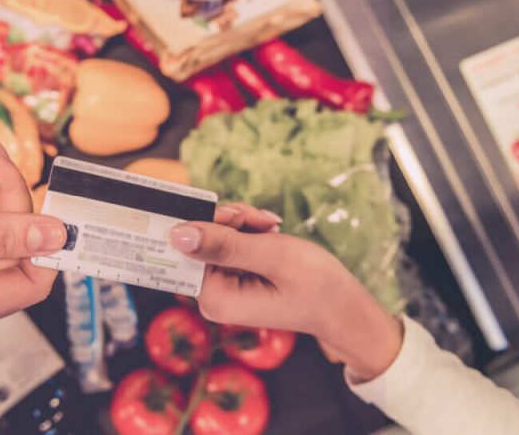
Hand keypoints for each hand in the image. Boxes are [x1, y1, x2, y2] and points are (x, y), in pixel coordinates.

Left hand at [170, 205, 402, 381]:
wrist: (341, 303)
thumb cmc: (314, 283)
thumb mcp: (270, 255)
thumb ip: (223, 244)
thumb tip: (176, 235)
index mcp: (215, 299)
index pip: (186, 249)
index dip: (206, 224)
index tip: (236, 215)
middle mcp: (213, 298)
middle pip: (199, 242)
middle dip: (229, 222)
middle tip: (263, 221)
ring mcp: (222, 290)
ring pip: (215, 238)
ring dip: (241, 224)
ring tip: (271, 226)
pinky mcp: (233, 280)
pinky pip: (228, 246)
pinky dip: (247, 232)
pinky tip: (269, 232)